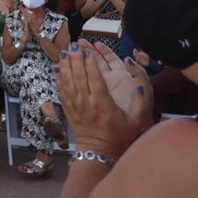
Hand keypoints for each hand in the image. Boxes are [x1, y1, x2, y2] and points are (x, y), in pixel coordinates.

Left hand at [56, 40, 152, 156]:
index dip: (91, 62)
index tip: (89, 50)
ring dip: (66, 64)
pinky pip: (61, 90)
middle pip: (79, 75)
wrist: (98, 153)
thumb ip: (140, 102)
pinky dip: (59, 77)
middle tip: (75, 44)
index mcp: (103, 103)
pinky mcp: (68, 109)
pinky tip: (57, 67)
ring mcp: (75, 105)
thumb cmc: (119, 136)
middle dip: (76, 58)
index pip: (95, 78)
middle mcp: (86, 102)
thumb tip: (139, 84)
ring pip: (68, 80)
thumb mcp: (136, 121)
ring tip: (65, 51)